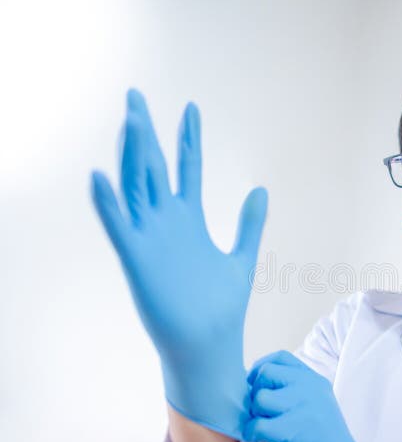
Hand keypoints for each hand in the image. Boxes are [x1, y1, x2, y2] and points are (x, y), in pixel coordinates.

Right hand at [90, 89, 267, 438]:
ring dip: (130, 155)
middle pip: (153, 168)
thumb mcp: (241, 257)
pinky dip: (109, 204)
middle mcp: (166, 224)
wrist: (210, 345)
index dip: (188, 139)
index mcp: (189, 221)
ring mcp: (150, 240)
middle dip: (146, 133)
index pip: (186, 169)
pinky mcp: (138, 261)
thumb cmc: (221, 307)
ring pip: (136, 188)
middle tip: (136, 96)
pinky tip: (101, 176)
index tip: (191, 108)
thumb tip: (260, 189)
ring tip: (130, 121)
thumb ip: (249, 224)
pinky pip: (120, 228)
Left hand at [244, 351, 392, 441]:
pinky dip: (253, 434)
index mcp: (315, 380)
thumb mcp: (317, 403)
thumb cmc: (325, 441)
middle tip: (261, 413)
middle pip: (265, 374)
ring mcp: (304, 408)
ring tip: (265, 428)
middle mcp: (310, 388)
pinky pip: (257, 425)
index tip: (257, 388)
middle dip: (255, 393)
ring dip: (254, 415)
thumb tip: (252, 383)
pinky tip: (263, 441)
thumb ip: (293, 389)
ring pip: (259, 399)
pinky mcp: (294, 432)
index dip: (260, 369)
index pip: (279, 358)